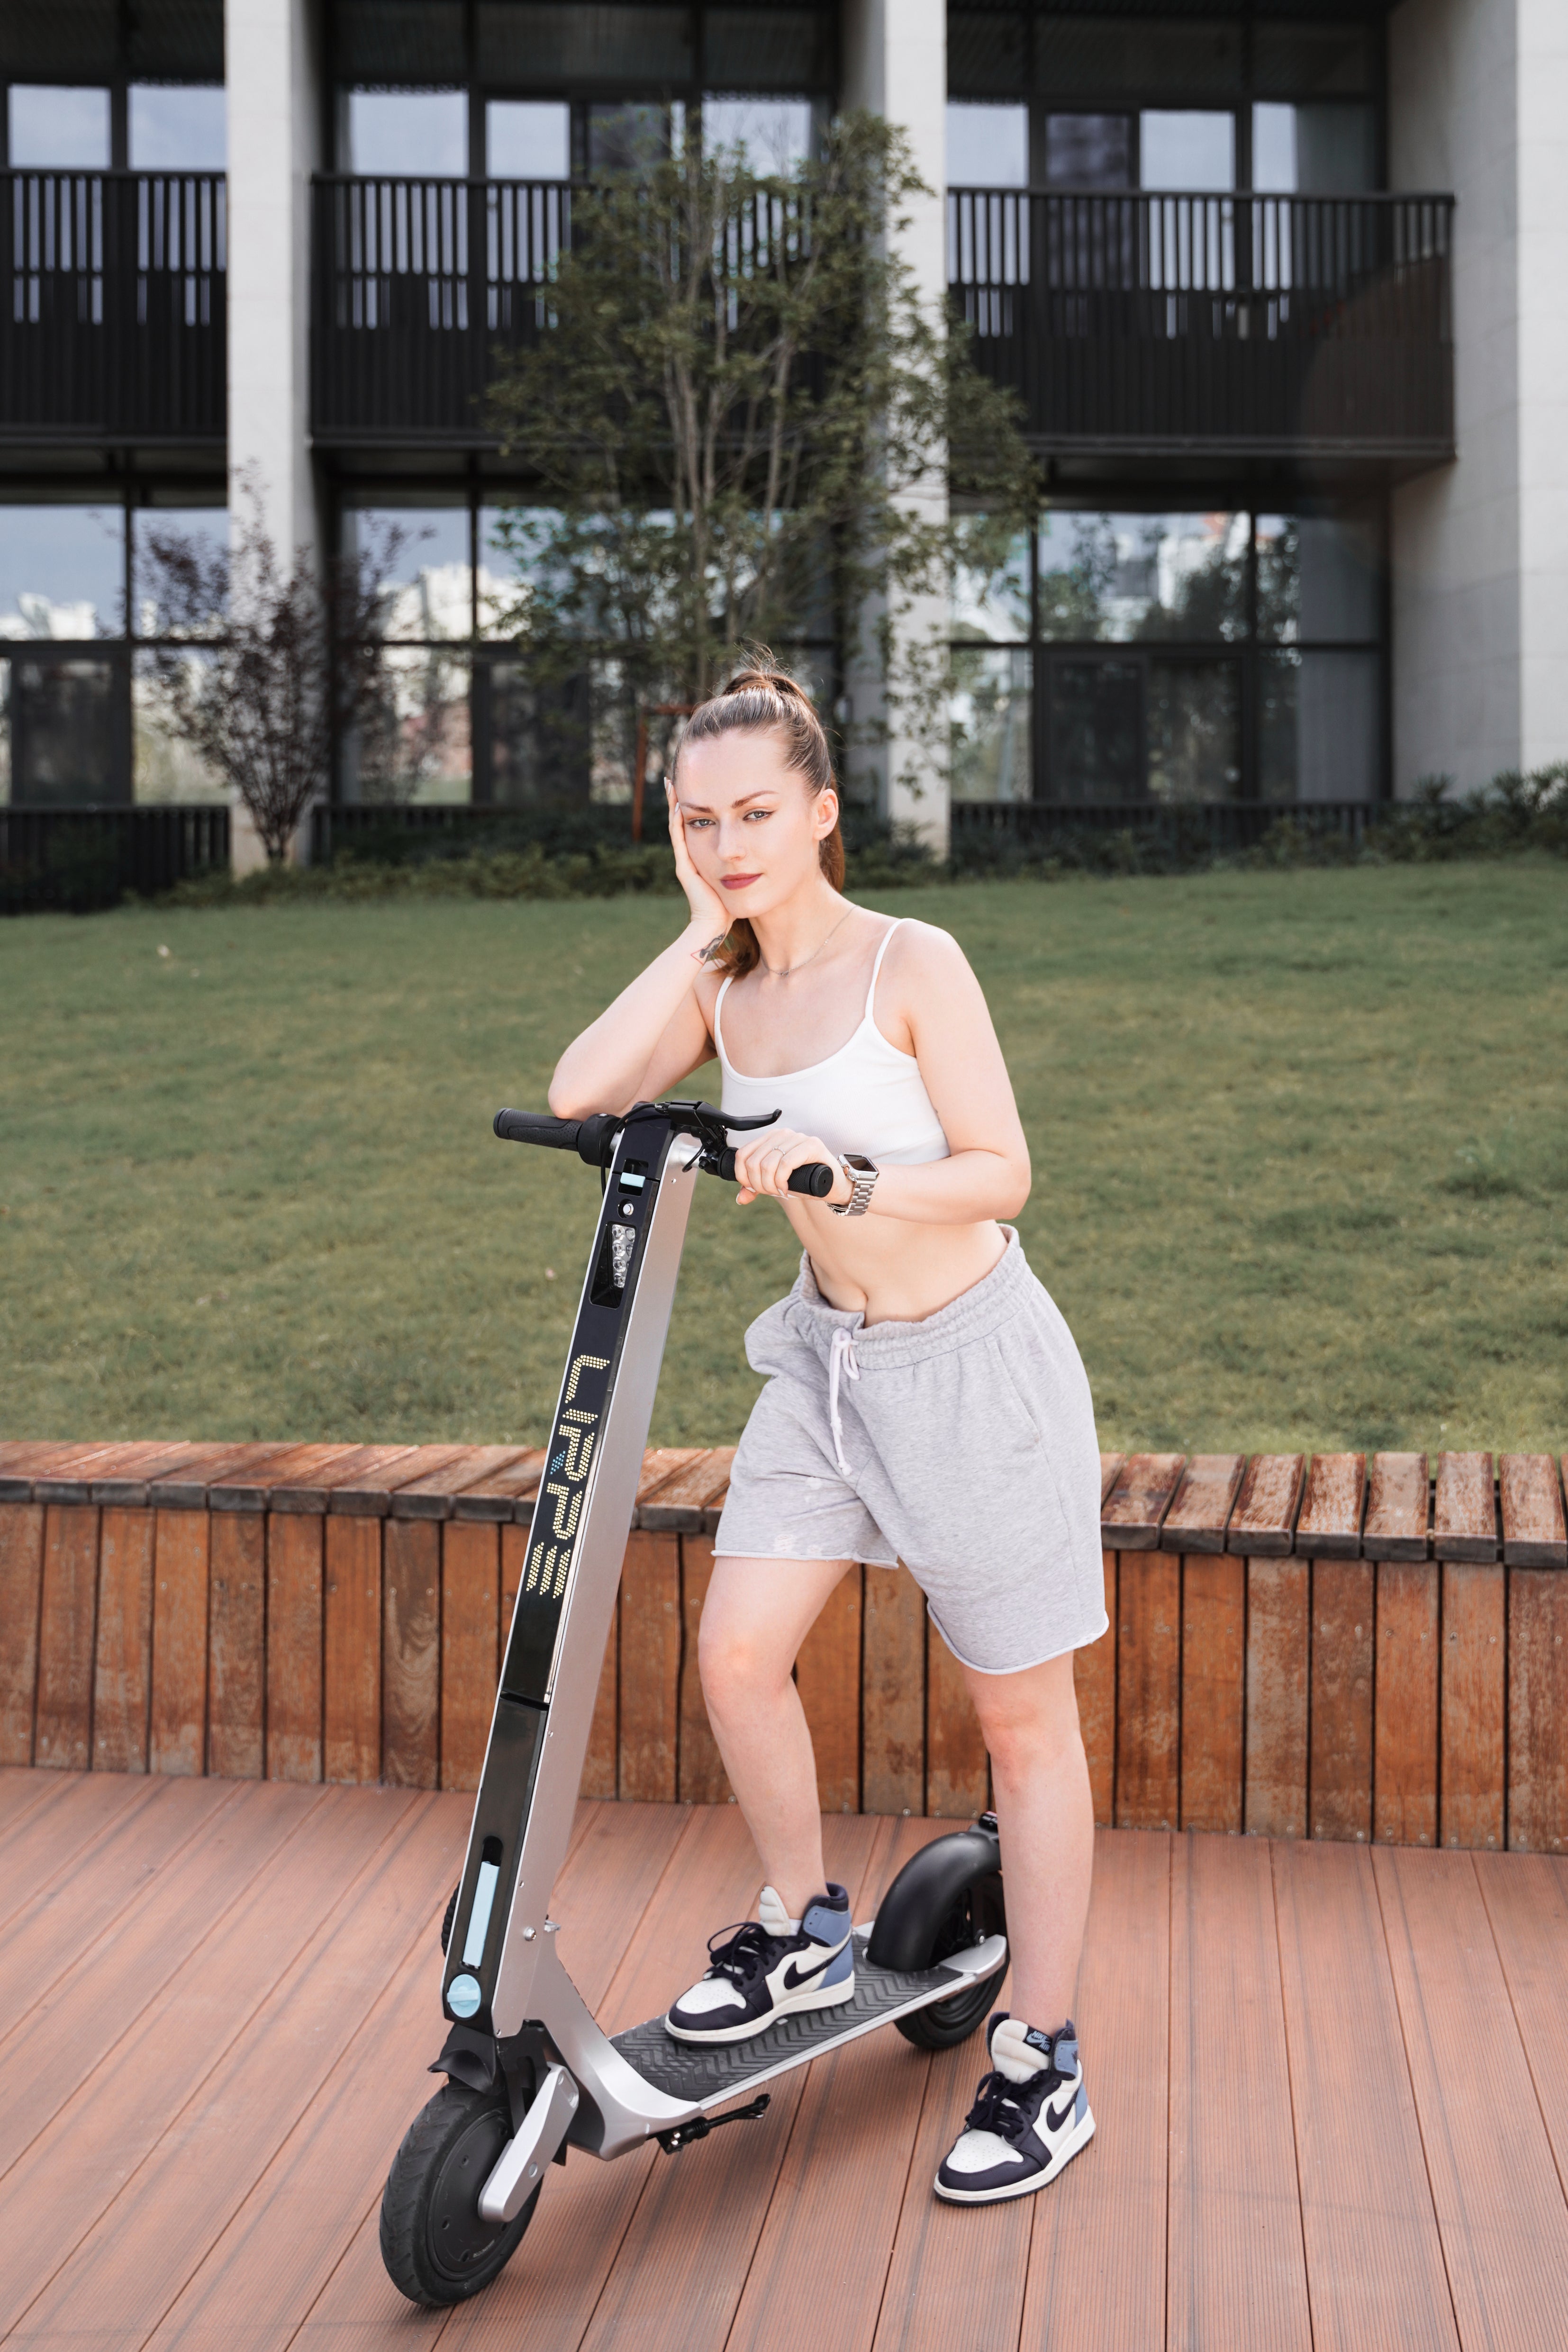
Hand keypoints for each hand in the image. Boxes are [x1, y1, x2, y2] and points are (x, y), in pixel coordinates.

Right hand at [666, 780, 729, 947]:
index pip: (698, 823)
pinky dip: (678, 822)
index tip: (699, 784)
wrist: (716, 923)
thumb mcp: (738, 874)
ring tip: (671, 783)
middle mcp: (691, 854)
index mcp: (702, 854)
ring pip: (678, 825)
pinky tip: (679, 805)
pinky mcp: (685, 867)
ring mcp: (686, 860)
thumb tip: (756, 847)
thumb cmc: (730, 903)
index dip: (697, 804)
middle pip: (684, 820)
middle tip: (679, 775)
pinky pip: (680, 839)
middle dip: (682, 798)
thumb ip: (743, 860)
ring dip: (675, 804)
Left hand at [732, 1127, 853, 1208]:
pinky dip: (781, 1181)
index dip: (742, 1176)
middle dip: (758, 1184)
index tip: (753, 1189)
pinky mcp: (812, 1145)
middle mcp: (783, 1134)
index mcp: (770, 1138)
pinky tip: (786, 1189)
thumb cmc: (805, 1181)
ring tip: (779, 1192)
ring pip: (768, 1164)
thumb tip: (741, 1198)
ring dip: (770, 1185)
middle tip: (771, 1193)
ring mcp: (798, 1138)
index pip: (743, 1154)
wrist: (832, 1185)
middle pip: (754, 1161)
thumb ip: (757, 1187)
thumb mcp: (776, 1183)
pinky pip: (786, 1163)